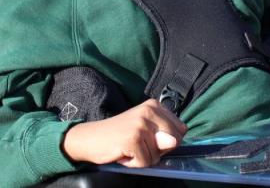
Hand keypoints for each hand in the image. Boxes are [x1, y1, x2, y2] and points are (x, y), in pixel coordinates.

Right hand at [62, 98, 186, 167]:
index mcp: (154, 105)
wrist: (89, 138)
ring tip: (128, 148)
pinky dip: (134, 163)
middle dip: (158, 150)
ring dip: (144, 158)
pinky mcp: (133, 138)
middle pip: (175, 141)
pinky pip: (145, 162)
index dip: (168, 141)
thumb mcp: (144, 130)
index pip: (180, 129)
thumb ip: (163, 136)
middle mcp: (150, 110)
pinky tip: (123, 153)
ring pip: (158, 154)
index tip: (150, 139)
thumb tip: (174, 142)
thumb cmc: (118, 135)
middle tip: (138, 145)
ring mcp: (141, 124)